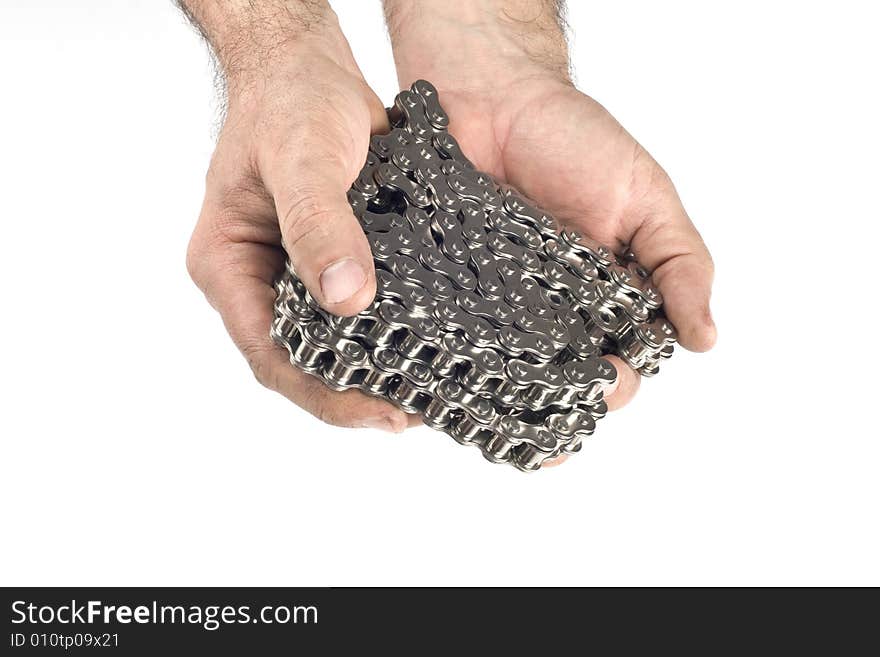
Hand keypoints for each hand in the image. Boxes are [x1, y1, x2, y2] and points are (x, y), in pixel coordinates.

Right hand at [182, 3, 412, 431]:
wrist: (313, 68)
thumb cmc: (290, 102)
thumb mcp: (301, 158)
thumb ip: (318, 224)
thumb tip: (346, 298)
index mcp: (229, 267)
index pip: (269, 353)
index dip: (320, 394)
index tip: (376, 412)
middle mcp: (262, 281)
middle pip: (301, 361)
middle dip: (352, 394)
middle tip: (411, 413)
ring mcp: (299, 274)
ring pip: (333, 342)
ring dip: (375, 371)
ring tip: (425, 396)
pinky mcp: (338, 261)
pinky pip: (361, 310)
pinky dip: (391, 332)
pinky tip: (429, 346)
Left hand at [385, 0, 715, 416]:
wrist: (492, 94)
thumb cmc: (575, 140)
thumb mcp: (644, 197)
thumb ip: (679, 262)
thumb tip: (706, 338)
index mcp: (604, 295)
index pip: (618, 358)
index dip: (617, 381)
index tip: (610, 382)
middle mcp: (549, 308)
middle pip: (557, 376)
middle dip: (559, 398)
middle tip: (553, 401)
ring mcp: (494, 303)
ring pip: (502, 367)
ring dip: (503, 393)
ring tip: (501, 409)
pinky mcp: (445, 290)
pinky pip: (448, 334)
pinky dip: (451, 358)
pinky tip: (450, 377)